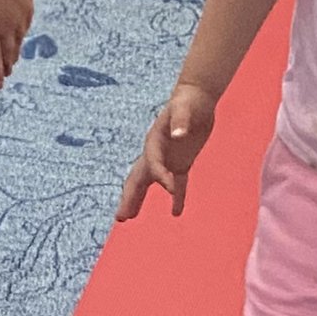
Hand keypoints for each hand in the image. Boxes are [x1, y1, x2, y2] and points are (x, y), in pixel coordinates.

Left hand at [0, 0, 33, 86]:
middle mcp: (4, 24)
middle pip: (8, 52)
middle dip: (7, 65)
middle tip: (6, 74)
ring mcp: (18, 13)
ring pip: (19, 39)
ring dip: (15, 50)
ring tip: (13, 58)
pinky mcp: (27, 1)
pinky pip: (26, 23)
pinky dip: (22, 31)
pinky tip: (20, 34)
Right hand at [116, 83, 217, 221]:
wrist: (195, 97)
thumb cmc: (188, 101)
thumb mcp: (184, 107)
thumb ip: (180, 121)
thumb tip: (178, 135)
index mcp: (154, 141)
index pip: (153, 164)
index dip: (161, 177)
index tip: (173, 188)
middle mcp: (156, 153)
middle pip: (137, 179)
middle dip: (129, 197)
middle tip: (121, 217)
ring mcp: (166, 160)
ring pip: (148, 183)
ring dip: (138, 200)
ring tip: (129, 217)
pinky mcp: (180, 163)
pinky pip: (177, 184)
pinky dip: (177, 198)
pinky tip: (176, 213)